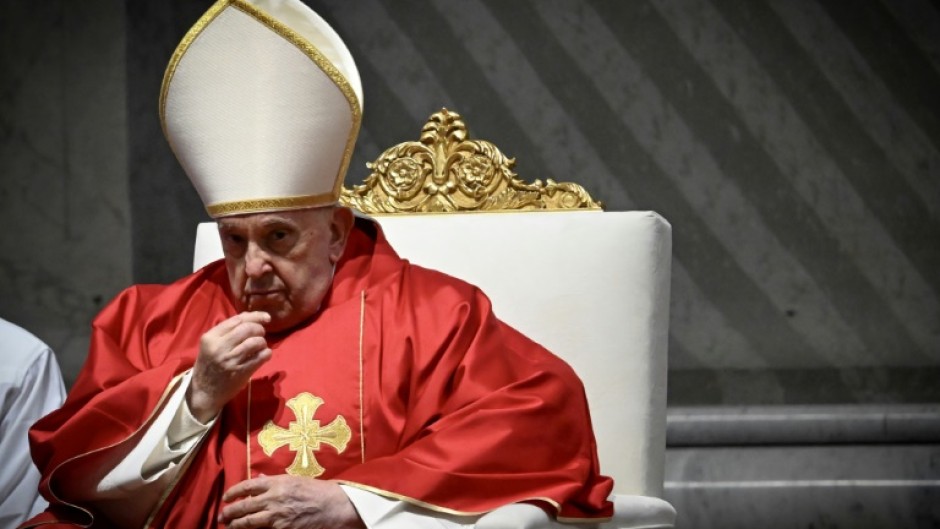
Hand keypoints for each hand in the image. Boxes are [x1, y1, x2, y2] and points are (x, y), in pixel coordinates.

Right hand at [187, 312, 271, 422]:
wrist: (204, 392)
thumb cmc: (208, 365)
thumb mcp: (211, 345)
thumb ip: (227, 331)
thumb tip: (250, 316)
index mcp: (210, 337)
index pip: (236, 320)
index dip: (254, 316)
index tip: (265, 317)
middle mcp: (219, 347)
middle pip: (247, 328)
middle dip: (259, 329)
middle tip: (261, 333)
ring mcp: (231, 360)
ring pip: (255, 341)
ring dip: (263, 342)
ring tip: (261, 345)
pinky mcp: (241, 372)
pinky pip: (260, 357)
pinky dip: (266, 353)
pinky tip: (264, 354)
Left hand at [219, 475, 364, 528]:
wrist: (334, 506)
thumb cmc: (317, 491)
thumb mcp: (295, 480)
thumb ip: (275, 481)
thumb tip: (259, 480)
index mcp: (277, 482)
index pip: (248, 486)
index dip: (233, 492)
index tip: (226, 497)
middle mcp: (274, 497)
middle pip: (244, 505)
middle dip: (230, 512)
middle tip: (222, 515)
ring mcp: (277, 515)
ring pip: (248, 522)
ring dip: (236, 524)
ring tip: (229, 525)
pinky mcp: (282, 528)